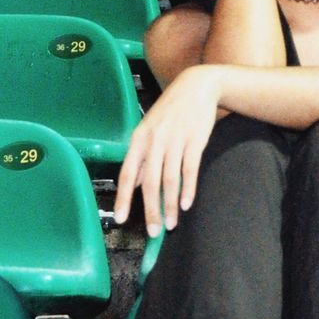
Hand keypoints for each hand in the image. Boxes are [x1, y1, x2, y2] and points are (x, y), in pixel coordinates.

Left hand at [113, 64, 223, 236]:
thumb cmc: (172, 110)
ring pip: (170, 180)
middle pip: (150, 182)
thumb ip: (143, 157)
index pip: (127, 173)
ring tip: (171, 224)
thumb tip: (135, 184)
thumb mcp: (151, 129)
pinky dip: (188, 189)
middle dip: (150, 210)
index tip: (121, 219)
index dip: (123, 198)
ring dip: (169, 205)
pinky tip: (186, 204)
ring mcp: (175, 140)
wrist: (197, 86)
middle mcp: (154, 140)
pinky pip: (189, 170)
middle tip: (153, 232)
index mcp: (139, 139)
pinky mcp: (195, 140)